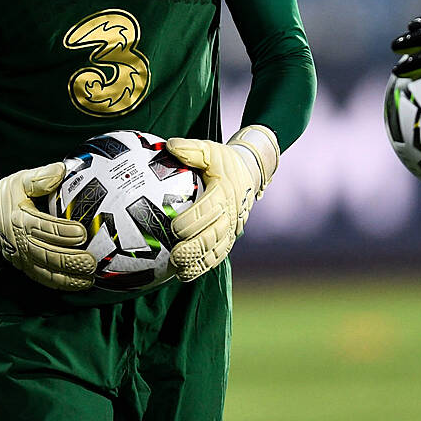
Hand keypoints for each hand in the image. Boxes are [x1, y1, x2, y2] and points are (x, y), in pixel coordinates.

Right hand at [0, 163, 95, 291]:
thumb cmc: (6, 194)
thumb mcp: (20, 179)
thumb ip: (40, 177)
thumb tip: (61, 170)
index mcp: (18, 218)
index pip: (42, 228)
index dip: (62, 232)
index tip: (82, 233)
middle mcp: (17, 240)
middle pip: (45, 253)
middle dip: (69, 260)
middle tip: (91, 261)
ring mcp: (18, 255)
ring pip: (43, 270)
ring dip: (67, 277)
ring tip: (89, 278)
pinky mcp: (21, 264)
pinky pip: (40, 277)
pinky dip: (58, 283)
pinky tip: (77, 284)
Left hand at [165, 125, 278, 281]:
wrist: (251, 171)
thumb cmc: (224, 161)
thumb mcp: (211, 149)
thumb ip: (191, 149)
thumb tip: (169, 145)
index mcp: (225, 191)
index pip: (210, 208)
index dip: (194, 220)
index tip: (174, 228)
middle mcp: (232, 212)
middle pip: (215, 234)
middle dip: (195, 247)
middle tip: (175, 256)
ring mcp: (233, 227)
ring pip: (217, 249)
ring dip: (199, 262)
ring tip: (179, 271)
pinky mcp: (231, 236)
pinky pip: (218, 255)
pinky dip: (204, 266)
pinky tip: (185, 275)